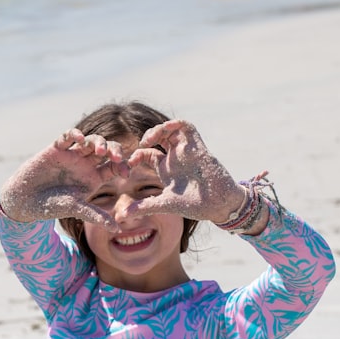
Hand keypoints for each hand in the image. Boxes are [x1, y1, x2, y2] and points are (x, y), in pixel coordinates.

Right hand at [0, 128, 128, 230]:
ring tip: (99, 150)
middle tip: (116, 157)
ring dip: (97, 142)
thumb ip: (96, 216)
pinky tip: (78, 139)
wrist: (24, 200)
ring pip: (90, 140)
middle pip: (107, 150)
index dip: (123, 166)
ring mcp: (71, 154)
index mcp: (94, 178)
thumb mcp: (76, 208)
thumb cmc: (51, 206)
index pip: (115, 166)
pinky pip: (68, 136)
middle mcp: (85, 164)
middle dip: (114, 150)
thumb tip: (117, 229)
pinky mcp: (56, 148)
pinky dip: (74, 134)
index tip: (127, 173)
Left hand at [125, 120, 246, 222]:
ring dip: (159, 129)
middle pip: (158, 138)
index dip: (135, 155)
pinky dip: (176, 123)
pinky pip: (187, 127)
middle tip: (141, 145)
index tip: (128, 164)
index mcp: (166, 169)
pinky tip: (167, 129)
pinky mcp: (197, 147)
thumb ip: (144, 206)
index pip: (147, 154)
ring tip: (151, 139)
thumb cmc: (195, 205)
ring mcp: (186, 151)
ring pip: (170, 129)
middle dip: (147, 136)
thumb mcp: (164, 204)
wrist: (218, 205)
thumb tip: (121, 215)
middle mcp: (175, 158)